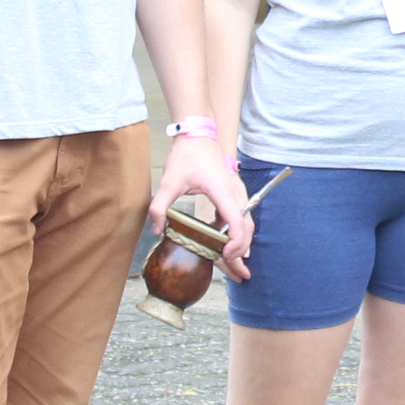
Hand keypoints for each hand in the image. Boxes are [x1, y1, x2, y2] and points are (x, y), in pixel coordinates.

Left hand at [155, 134, 251, 275]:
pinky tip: (225, 242)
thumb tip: (157, 231)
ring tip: (233, 260)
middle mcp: (235, 192)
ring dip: (243, 241)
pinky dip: (237, 231)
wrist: (198, 136)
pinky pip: (241, 216)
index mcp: (222, 190)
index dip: (236, 242)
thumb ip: (159, 207)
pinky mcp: (234, 193)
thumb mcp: (168, 181)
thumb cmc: (186, 156)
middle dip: (243, 248)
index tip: (227, 256)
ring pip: (248, 222)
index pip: (237, 221)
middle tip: (234, 268)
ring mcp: (237, 192)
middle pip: (248, 226)